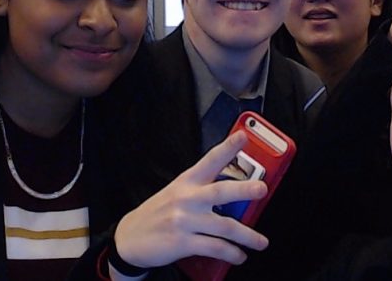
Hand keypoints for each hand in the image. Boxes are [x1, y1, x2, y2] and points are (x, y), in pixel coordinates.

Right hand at [111, 131, 268, 269]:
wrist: (129, 238)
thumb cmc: (159, 213)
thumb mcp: (177, 193)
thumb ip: (202, 189)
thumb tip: (236, 192)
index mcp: (187, 181)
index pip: (210, 160)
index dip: (228, 147)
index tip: (243, 136)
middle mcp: (187, 198)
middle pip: (221, 190)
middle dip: (244, 189)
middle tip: (262, 189)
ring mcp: (185, 220)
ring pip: (225, 226)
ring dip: (248, 235)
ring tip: (261, 242)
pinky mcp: (182, 242)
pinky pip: (214, 247)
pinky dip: (231, 253)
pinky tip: (239, 256)